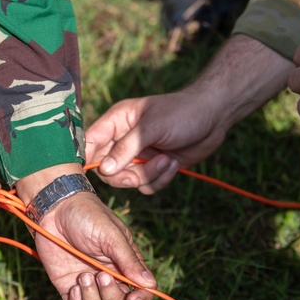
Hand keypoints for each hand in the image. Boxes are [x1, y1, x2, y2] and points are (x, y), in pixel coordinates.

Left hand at [17, 165, 155, 299]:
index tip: (132, 297)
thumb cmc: (87, 216)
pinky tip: (73, 286)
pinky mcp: (68, 287)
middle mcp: (109, 277)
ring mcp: (89, 284)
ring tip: (83, 276)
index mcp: (125, 264)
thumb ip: (129, 260)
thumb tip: (150, 284)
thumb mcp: (111, 235)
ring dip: (93, 299)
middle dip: (112, 297)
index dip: (141, 299)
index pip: (141, 291)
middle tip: (101, 276)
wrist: (54, 210)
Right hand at [84, 91, 225, 193]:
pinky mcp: (154, 168)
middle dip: (123, 176)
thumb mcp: (152, 128)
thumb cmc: (182, 113)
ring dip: (148, 175)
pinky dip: (160, 179)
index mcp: (117, 122)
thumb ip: (126, 148)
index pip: (91, 142)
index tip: (87, 172)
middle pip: (106, 169)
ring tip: (167, 160)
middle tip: (136, 175)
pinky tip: (173, 163)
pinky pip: (146, 185)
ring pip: (128, 180)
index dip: (86, 158)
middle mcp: (123, 140)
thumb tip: (103, 169)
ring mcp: (139, 156)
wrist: (214, 117)